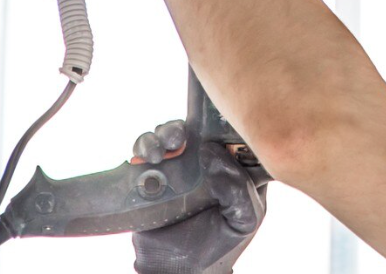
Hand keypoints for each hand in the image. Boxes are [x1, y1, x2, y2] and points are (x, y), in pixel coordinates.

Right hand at [131, 121, 265, 273]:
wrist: (178, 268)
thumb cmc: (217, 244)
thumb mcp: (242, 219)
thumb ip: (239, 190)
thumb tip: (212, 155)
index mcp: (232, 168)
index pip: (230, 134)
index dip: (222, 126)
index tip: (214, 131)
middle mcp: (204, 161)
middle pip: (196, 128)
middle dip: (186, 127)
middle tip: (181, 138)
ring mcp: (177, 166)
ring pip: (169, 134)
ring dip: (163, 134)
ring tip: (162, 151)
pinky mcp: (152, 174)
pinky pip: (144, 150)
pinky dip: (143, 146)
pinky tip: (148, 159)